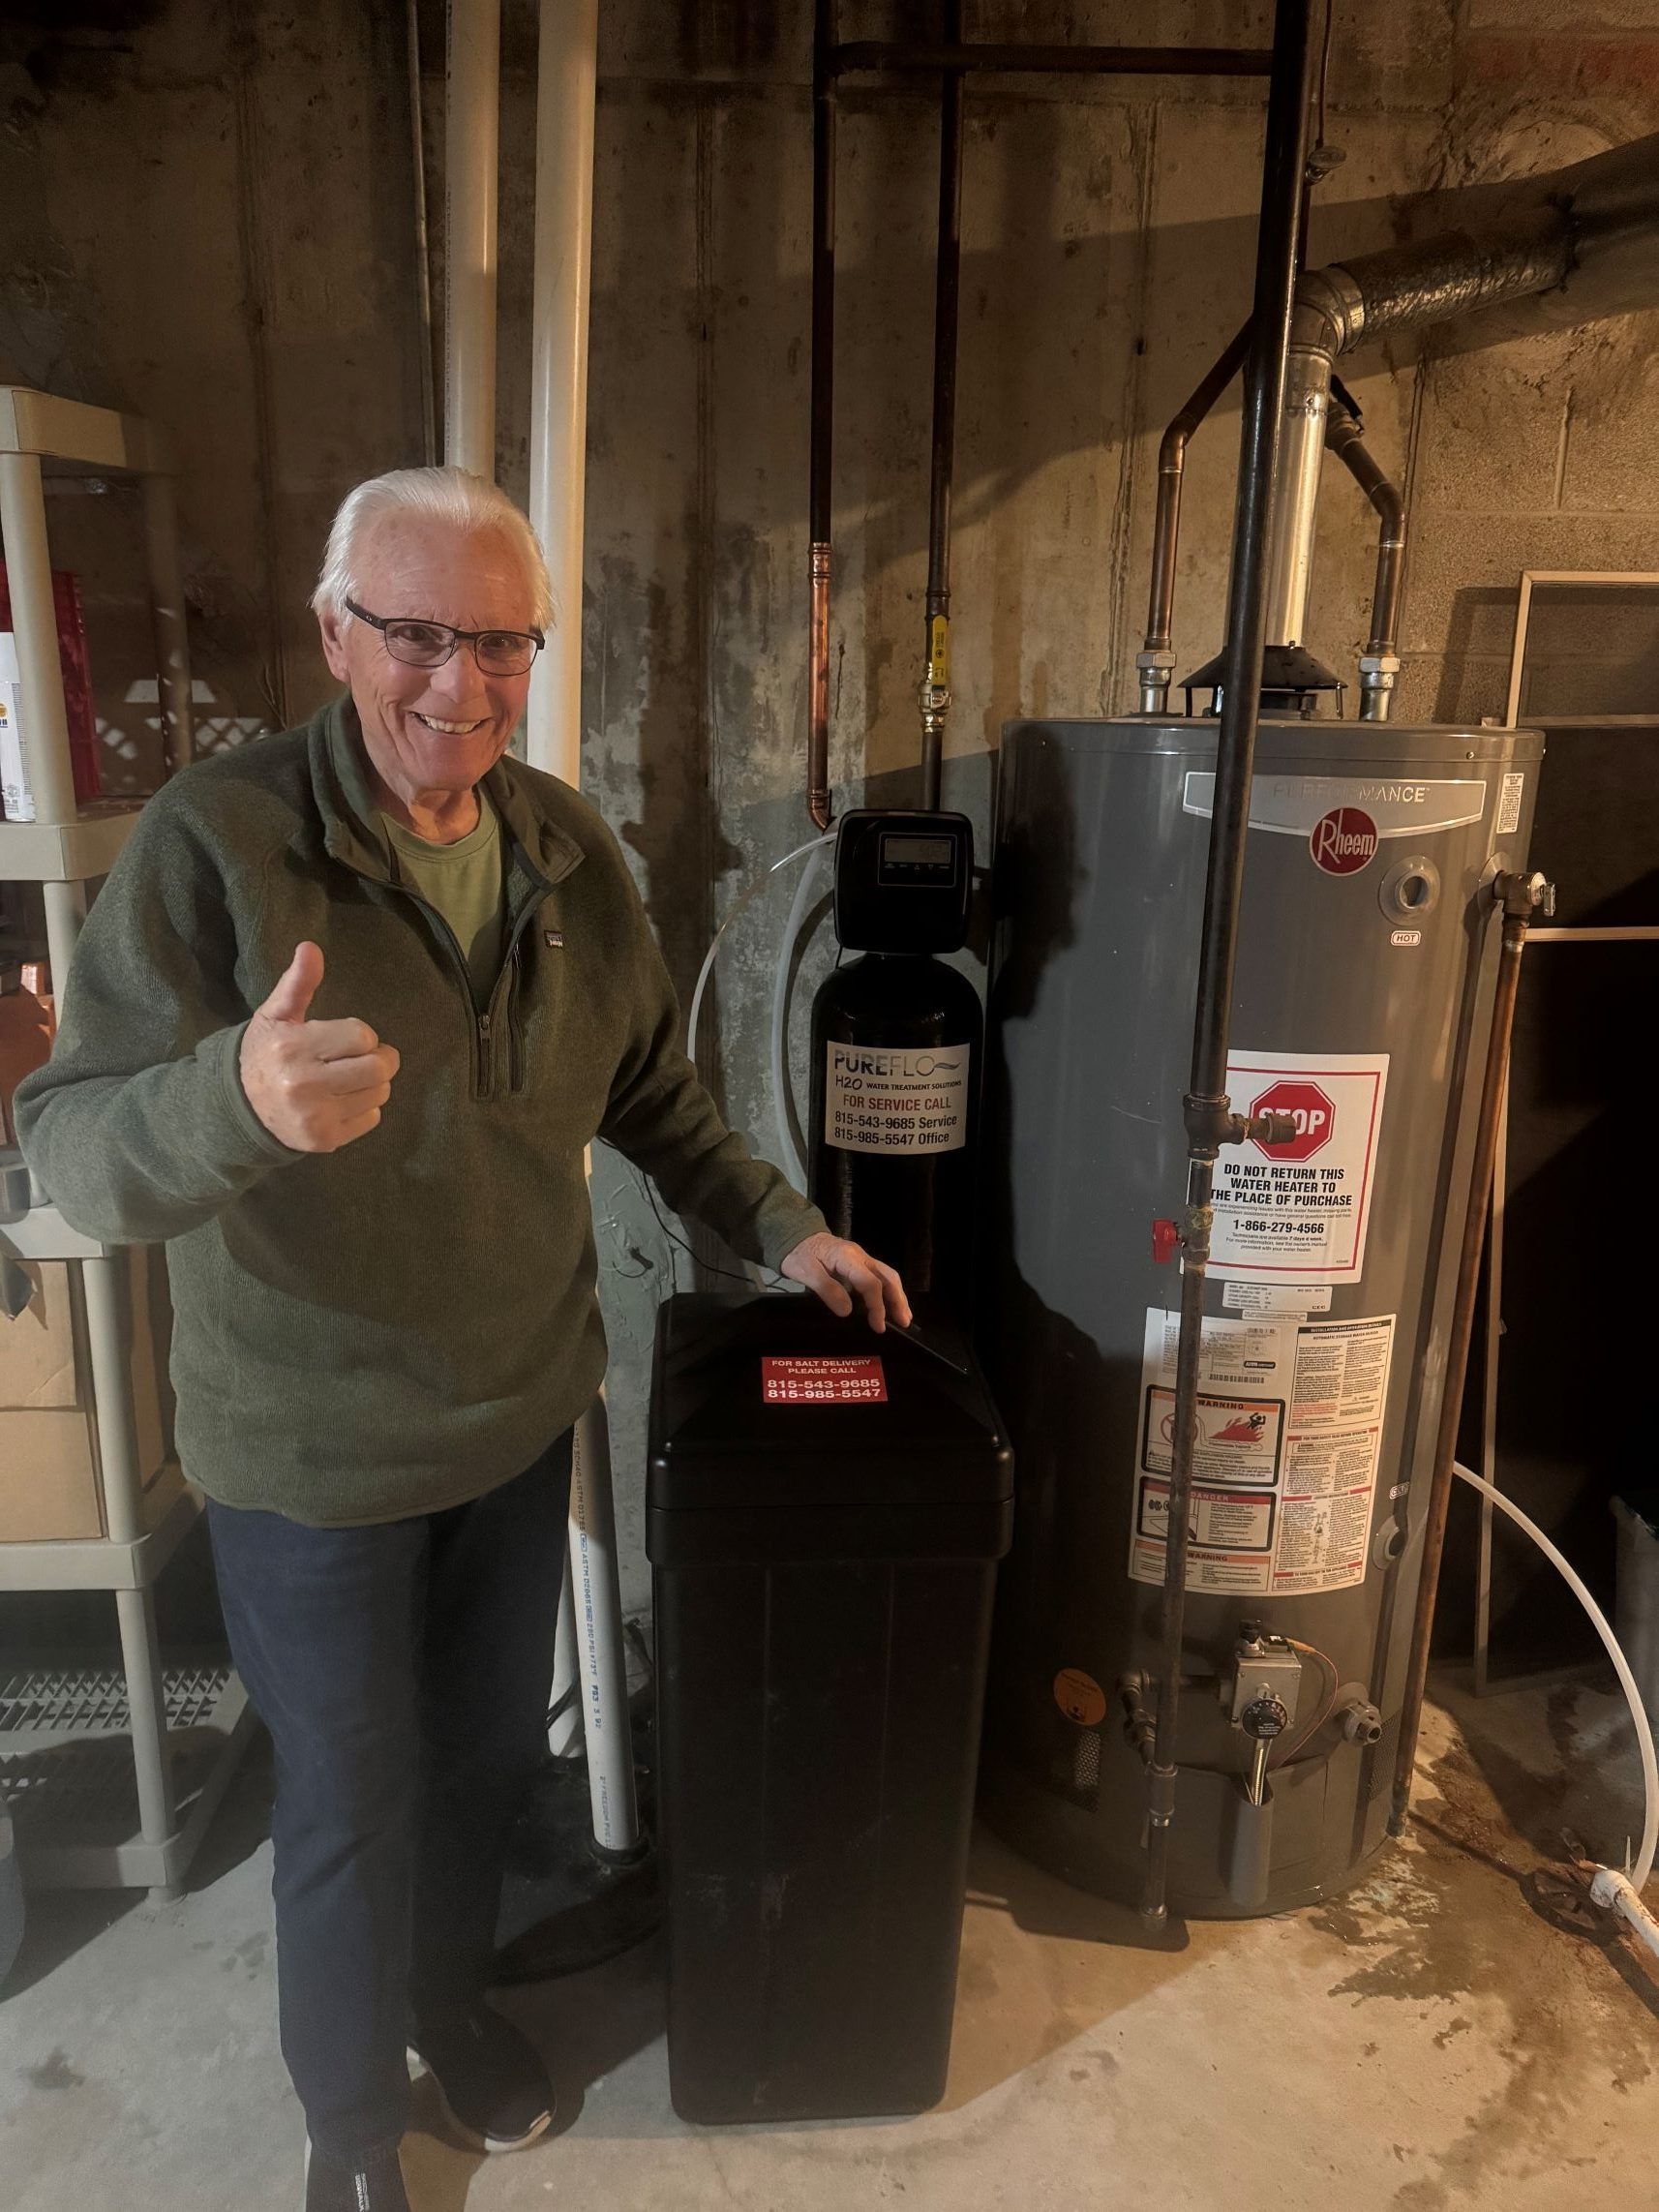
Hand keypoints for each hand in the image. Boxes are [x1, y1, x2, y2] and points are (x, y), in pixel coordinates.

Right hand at [239, 942, 399, 1154]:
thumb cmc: (264, 1054)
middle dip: (379, 1058)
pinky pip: (372, 1118)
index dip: (362, 1036)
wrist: (238, 1108)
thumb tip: (310, 947)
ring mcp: (315, 1117)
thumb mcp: (275, 1015)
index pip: (362, 1037)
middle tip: (365, 1056)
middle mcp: (305, 1085)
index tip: (348, 1039)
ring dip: (375, 1083)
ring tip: (350, 1078)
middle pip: (378, 1068)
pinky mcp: (325, 1140)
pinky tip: (342, 1100)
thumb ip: (297, 983)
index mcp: (293, 1048)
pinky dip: (366, 1107)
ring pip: (380, 1093)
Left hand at [780, 1231, 911, 1333]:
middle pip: (887, 1277)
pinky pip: (880, 1276)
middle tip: (904, 1322)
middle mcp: (860, 1256)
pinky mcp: (860, 1263)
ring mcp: (862, 1258)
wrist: (795, 1236)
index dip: (877, 1306)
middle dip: (898, 1300)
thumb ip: (826, 1289)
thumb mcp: (805, 1272)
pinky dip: (889, 1291)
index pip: (870, 1283)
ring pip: (887, 1276)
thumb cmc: (799, 1254)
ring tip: (904, 1316)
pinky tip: (891, 1304)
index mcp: (847, 1257)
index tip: (878, 1326)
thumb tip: (847, 1310)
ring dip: (897, 1296)